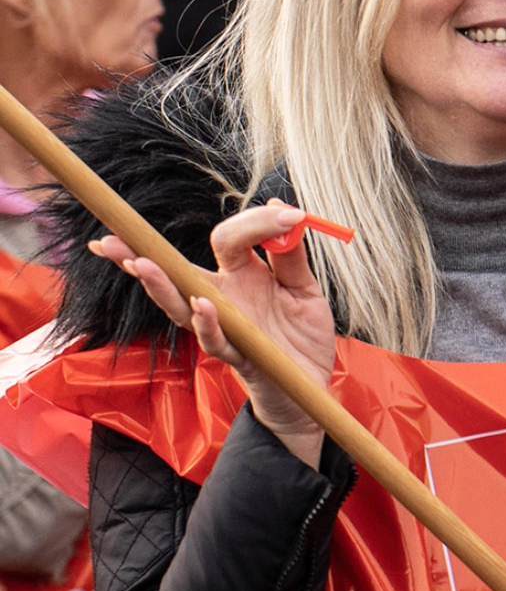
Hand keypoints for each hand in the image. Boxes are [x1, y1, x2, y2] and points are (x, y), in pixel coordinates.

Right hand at [88, 199, 336, 464]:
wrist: (311, 383)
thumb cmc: (300, 334)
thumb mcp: (304, 288)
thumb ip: (290, 255)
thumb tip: (281, 207)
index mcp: (240, 276)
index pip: (226, 239)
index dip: (252, 222)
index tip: (291, 215)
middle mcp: (224, 299)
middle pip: (176, 274)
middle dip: (140, 255)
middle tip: (108, 240)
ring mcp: (226, 328)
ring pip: (181, 309)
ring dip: (161, 288)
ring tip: (142, 265)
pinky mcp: (239, 356)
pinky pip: (216, 343)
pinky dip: (208, 325)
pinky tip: (202, 307)